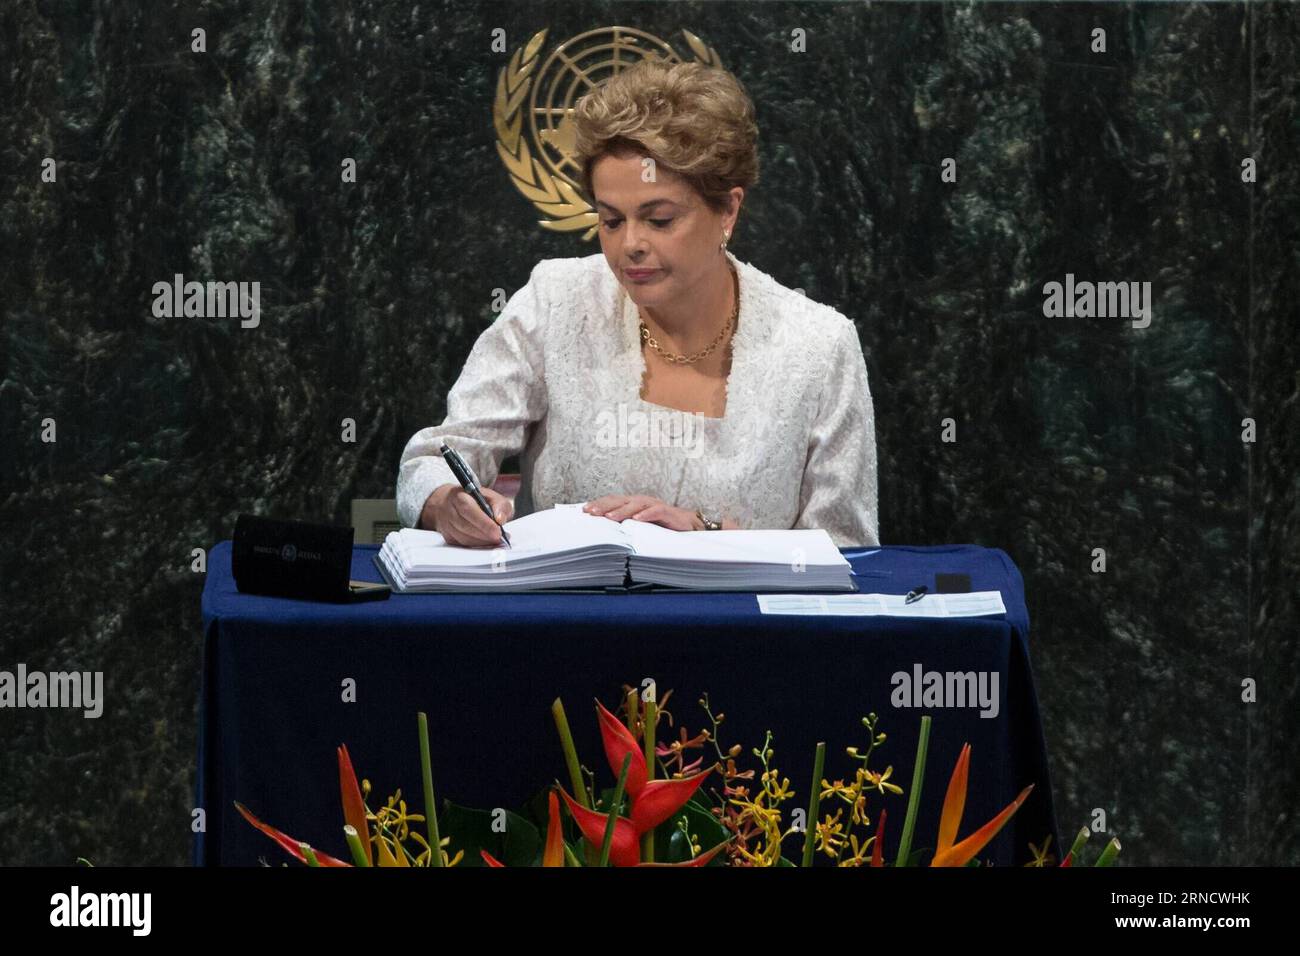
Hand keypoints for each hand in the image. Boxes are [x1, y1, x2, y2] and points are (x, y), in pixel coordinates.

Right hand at [420, 483, 513, 546]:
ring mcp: (446, 525)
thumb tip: (501, 519)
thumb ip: (499, 504)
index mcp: (459, 496)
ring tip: (496, 540)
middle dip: (485, 534)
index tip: (498, 531)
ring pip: (464, 538)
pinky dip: (477, 545)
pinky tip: (487, 542)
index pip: (469, 510)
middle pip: (465, 526)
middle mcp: (449, 510)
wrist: (450, 503)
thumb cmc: (472, 499)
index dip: (484, 522)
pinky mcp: (448, 537)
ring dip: (482, 541)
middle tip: (499, 537)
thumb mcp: (490, 496)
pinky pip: (463, 544)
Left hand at [582, 494, 697, 530]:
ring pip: (635, 505)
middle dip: (604, 506)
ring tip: (610, 517)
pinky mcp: (668, 512)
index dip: (598, 504)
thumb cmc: (660, 527)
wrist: (688, 526)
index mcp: (632, 505)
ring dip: (622, 510)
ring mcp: (654, 505)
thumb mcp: (638, 527)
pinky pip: (656, 511)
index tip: (584, 511)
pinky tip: (637, 519)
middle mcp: (641, 502)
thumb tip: (602, 534)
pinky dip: (646, 514)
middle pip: (620, 500)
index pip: (612, 501)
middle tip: (592, 513)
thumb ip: (623, 527)